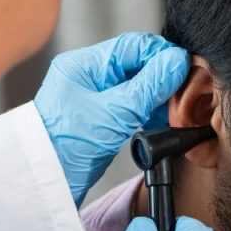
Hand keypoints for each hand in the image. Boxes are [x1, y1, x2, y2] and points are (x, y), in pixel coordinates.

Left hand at [34, 32, 189, 205]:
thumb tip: (176, 63)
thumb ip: (147, 87)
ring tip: (173, 112)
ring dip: (158, 98)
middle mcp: (90, 76)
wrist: (47, 184)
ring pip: (138, 87)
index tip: (184, 69)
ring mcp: (96, 97)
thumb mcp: (112, 114)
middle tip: (182, 95)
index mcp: (84, 64)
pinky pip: (132, 106)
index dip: (162, 55)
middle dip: (162, 79)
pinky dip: (149, 112)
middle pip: (137, 65)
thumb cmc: (63, 148)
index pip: (133, 46)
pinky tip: (161, 122)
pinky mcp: (102, 118)